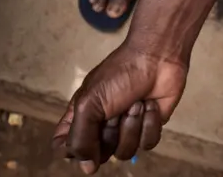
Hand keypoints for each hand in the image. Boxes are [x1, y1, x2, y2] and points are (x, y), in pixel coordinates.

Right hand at [52, 43, 187, 173]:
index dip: (73, 149)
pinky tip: (151, 105)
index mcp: (81, 117)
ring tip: (136, 103)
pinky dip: (150, 123)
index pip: (65, 146)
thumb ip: (80, 137)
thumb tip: (86, 167)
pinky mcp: (149, 127)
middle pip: (97, 154)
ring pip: (125, 152)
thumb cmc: (120, 74)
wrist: (157, 58)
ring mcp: (126, 128)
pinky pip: (147, 144)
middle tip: (116, 109)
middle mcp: (102, 126)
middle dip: (110, 132)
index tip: (86, 134)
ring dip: (132, 125)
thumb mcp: (90, 103)